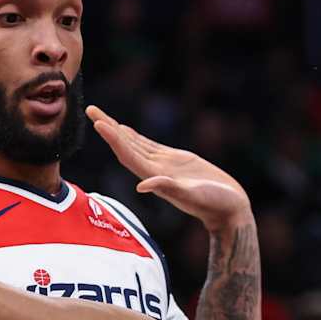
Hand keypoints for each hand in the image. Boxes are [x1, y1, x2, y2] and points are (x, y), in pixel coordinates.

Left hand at [88, 106, 251, 228]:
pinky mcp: (176, 161)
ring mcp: (163, 166)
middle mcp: (154, 171)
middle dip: (109, 128)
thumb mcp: (192, 195)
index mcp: (155, 177)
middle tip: (91, 110)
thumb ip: (168, 188)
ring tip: (101, 116)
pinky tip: (125, 130)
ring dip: (118, 131)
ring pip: (135, 144)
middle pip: (125, 146)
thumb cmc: (214, 204)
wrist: (228, 209)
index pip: (128, 154)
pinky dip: (135, 137)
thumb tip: (141, 186)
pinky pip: (149, 146)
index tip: (99, 123)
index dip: (113, 139)